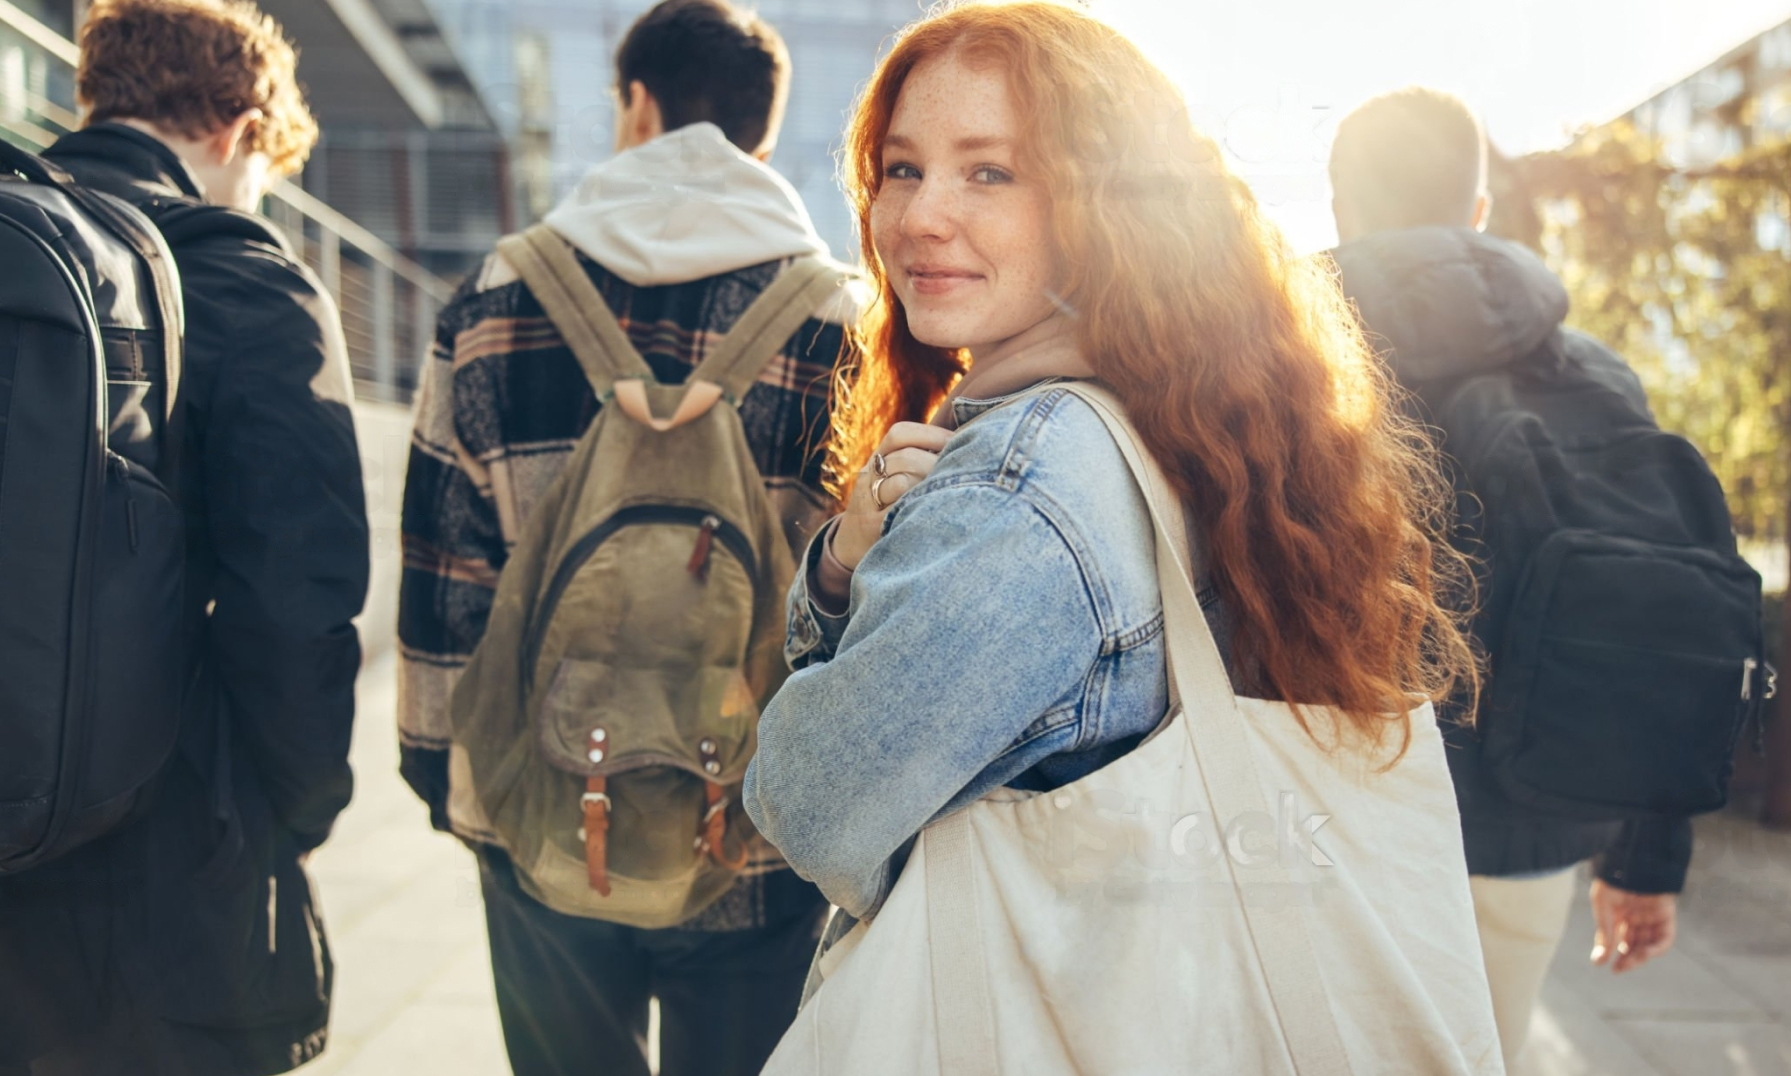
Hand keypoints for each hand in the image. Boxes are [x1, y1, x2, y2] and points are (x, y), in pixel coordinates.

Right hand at [833, 422, 951, 569]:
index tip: (956, 442)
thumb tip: (962, 444)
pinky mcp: (873, 526)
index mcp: (877, 460)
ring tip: (949, 492)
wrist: (851, 544)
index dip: (931, 434)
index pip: (900, 434)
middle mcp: (869, 476)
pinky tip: (934, 509)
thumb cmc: (885, 507)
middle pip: (906, 458)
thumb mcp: (891, 478)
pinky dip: (918, 507)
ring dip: (929, 485)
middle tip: (960, 472)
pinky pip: (898, 510)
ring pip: (902, 482)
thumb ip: (916, 460)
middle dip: (937, 463)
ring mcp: (869, 501)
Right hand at [1589, 878, 1675, 972]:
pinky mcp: (1665, 916)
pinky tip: (1645, 953)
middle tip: (1619, 968)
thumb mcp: (1603, 905)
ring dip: (1640, 956)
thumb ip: (1604, 932)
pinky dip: (1656, 948)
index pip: (1614, 938)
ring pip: (1647, 944)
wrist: (1635, 859)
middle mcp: (1634, 916)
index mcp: (1617, 912)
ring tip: (1630, 961)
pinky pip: (1664, 938)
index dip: (1609, 951)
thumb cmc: (1614, 878)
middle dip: (1627, 958)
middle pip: (1632, 944)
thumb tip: (1598, 961)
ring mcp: (1650, 917)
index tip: (1603, 964)